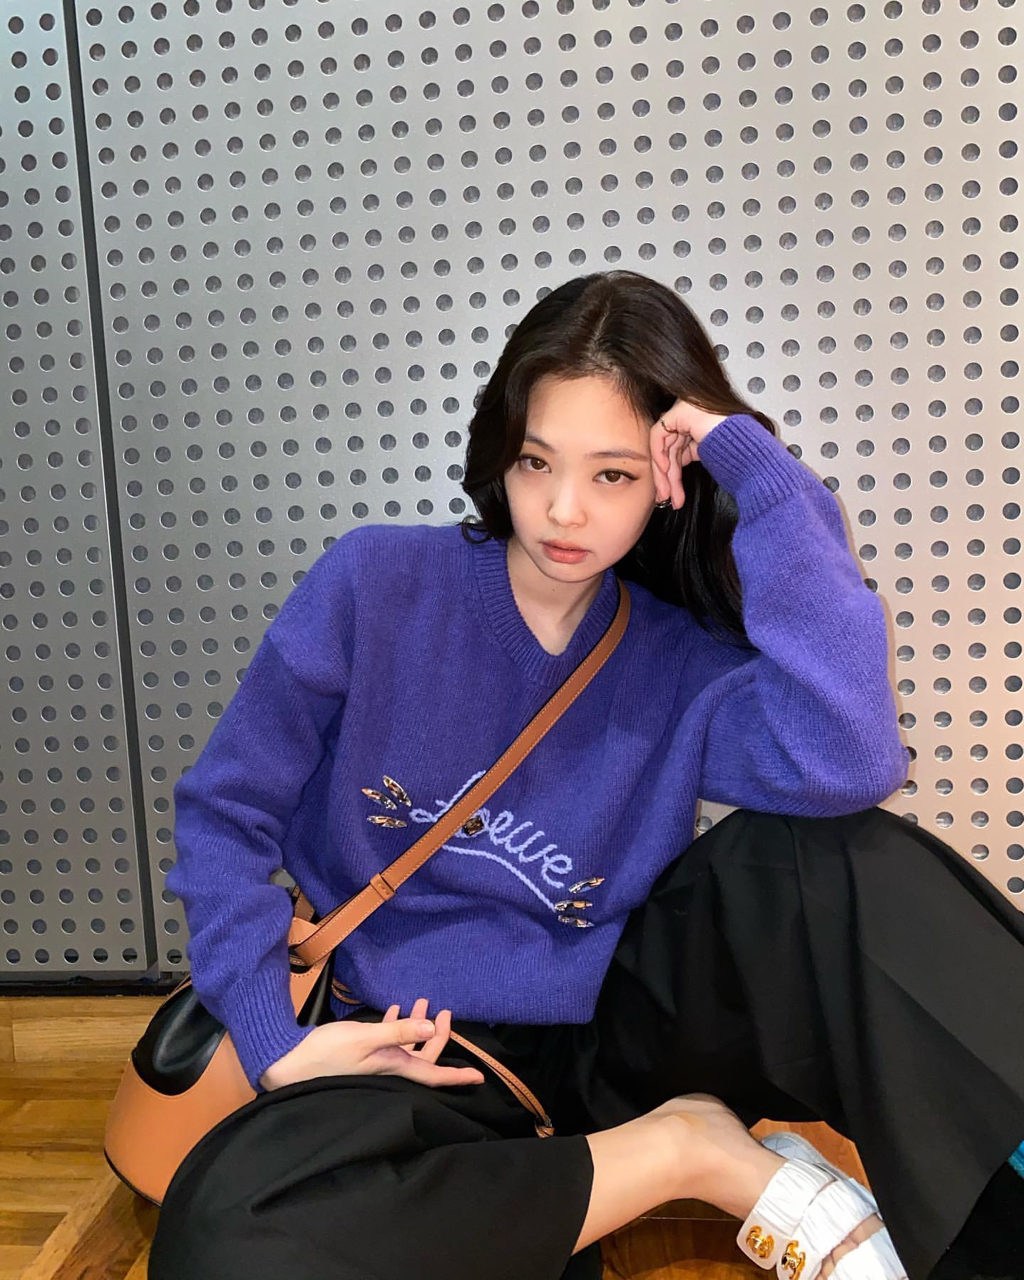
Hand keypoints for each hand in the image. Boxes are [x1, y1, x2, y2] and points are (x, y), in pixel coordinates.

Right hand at [259, 996, 486, 1091]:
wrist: (291, 1062)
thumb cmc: (329, 1051)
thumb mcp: (367, 1038)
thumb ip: (400, 1031)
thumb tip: (433, 1029)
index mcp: (396, 1068)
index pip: (434, 1074)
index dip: (457, 1076)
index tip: (479, 1077)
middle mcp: (390, 1069)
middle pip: (424, 1057)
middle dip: (439, 1034)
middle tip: (444, 1009)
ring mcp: (376, 1063)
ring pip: (408, 1047)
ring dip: (417, 1025)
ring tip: (423, 1001)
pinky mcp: (363, 1055)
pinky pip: (389, 1041)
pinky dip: (396, 1025)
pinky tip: (395, 1009)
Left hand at [650, 401, 728, 510]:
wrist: (750, 451)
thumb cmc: (738, 455)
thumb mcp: (705, 456)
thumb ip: (686, 456)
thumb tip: (668, 473)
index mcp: (700, 423)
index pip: (678, 448)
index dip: (671, 473)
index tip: (671, 494)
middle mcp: (692, 414)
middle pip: (671, 448)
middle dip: (667, 477)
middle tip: (666, 497)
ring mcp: (687, 410)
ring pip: (665, 446)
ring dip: (664, 474)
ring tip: (668, 495)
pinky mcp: (681, 411)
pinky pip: (659, 434)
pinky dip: (659, 454)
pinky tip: (665, 471)